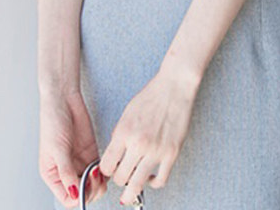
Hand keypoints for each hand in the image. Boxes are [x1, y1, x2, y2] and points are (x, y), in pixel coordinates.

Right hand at [38, 89, 107, 206]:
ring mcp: (79, 162)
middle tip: (93, 176)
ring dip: (98, 181)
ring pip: (93, 184)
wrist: (64, 98)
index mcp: (52, 174)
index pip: (66, 198)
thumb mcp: (57, 148)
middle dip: (90, 189)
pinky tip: (103, 164)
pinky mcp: (91, 152)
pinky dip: (104, 170)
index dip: (77, 197)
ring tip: (98, 170)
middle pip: (82, 193)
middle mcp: (66, 170)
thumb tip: (73, 193)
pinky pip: (100, 169)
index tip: (84, 186)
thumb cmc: (52, 119)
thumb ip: (66, 171)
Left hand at [98, 70, 198, 204]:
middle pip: (120, 178)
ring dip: (132, 191)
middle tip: (121, 176)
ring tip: (131, 190)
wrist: (174, 87)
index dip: (106, 171)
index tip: (109, 170)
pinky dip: (153, 183)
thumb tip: (116, 156)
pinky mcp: (171, 154)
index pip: (106, 165)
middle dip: (118, 180)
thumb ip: (119, 135)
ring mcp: (156, 151)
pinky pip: (160, 180)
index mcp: (124, 132)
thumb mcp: (127, 113)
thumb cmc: (151, 96)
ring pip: (138, 185)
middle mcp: (138, 143)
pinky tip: (151, 177)